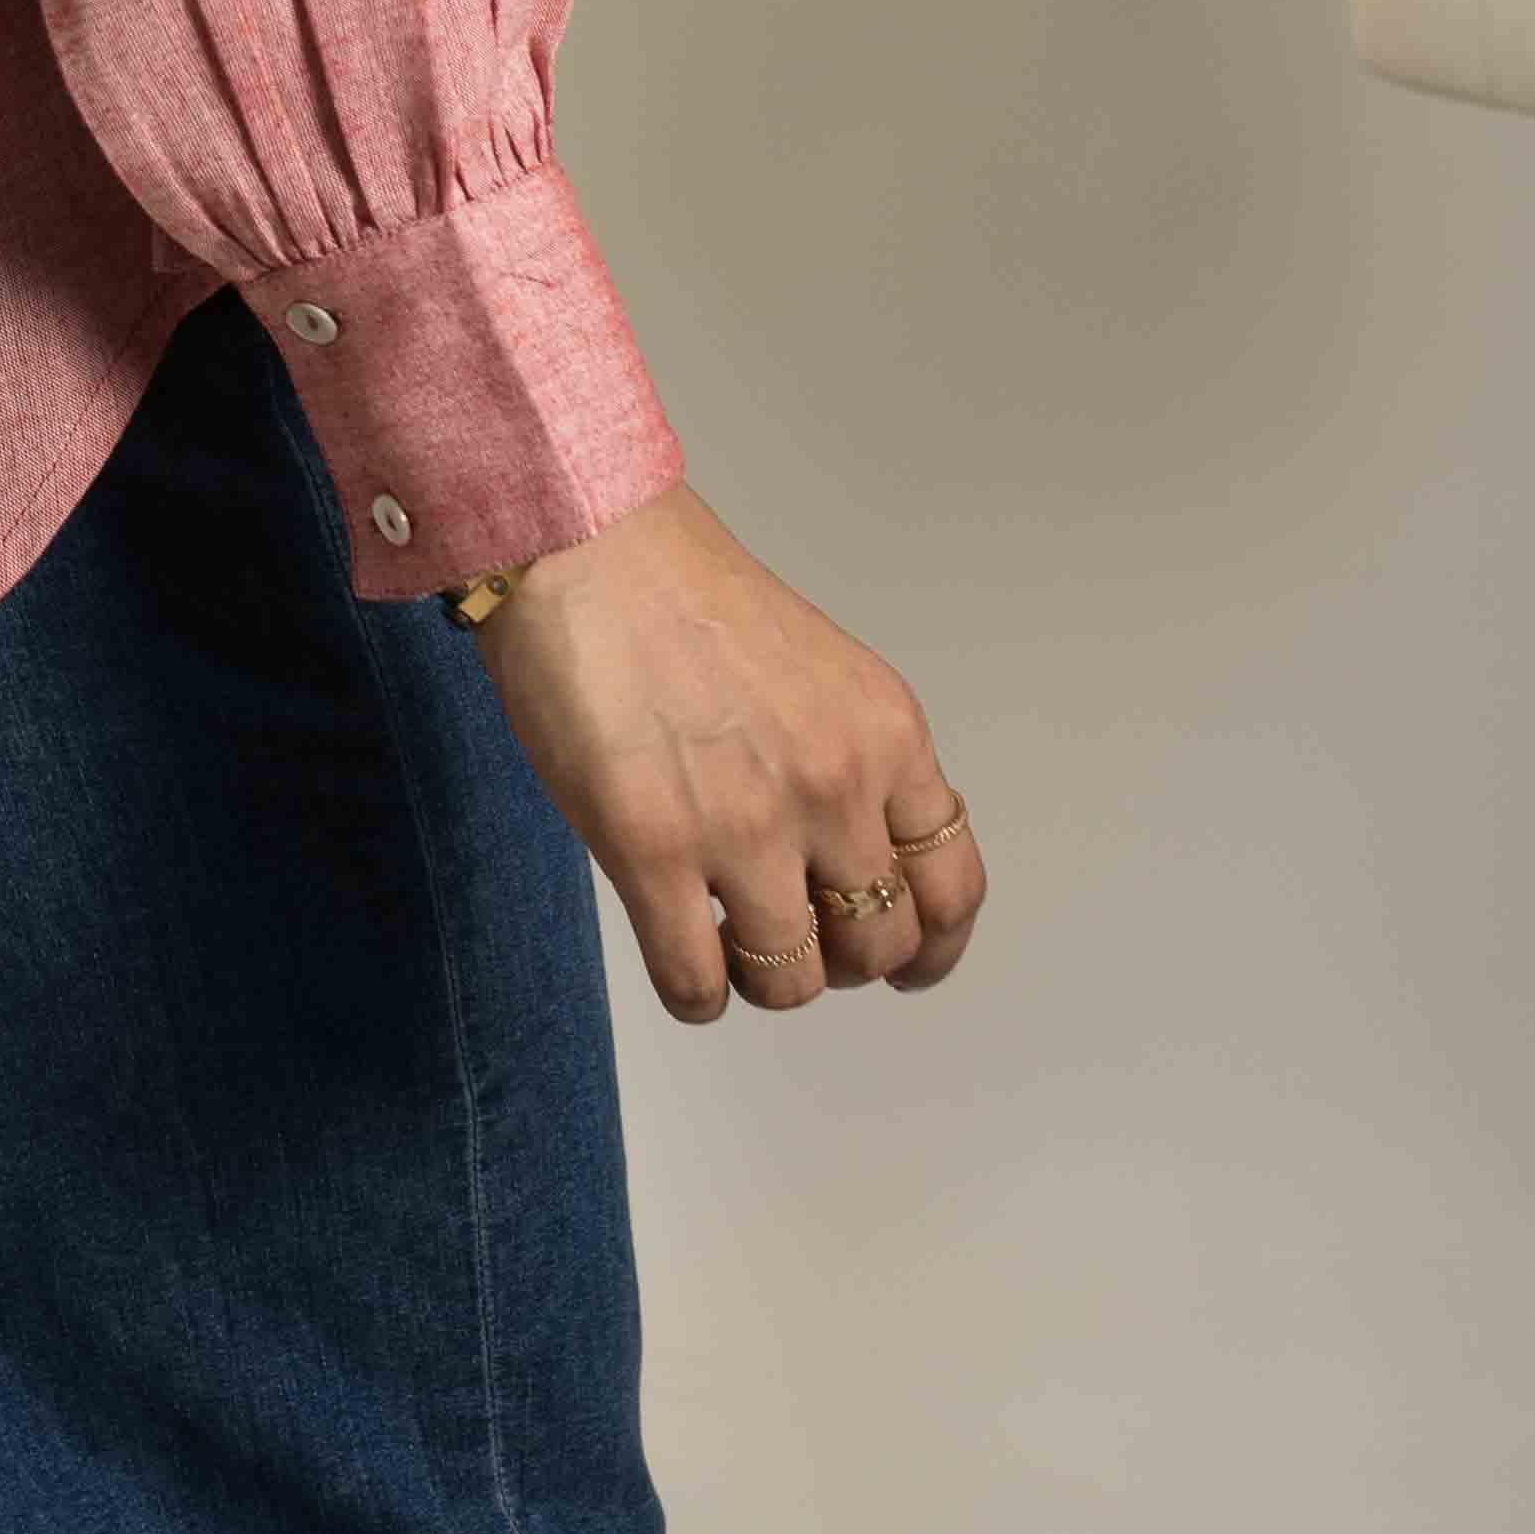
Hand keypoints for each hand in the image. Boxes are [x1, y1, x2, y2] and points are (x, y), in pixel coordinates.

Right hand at [471, 478, 984, 1021]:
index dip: (934, 945)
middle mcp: (833, 787)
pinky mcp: (652, 851)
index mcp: (884, 735)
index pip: (952, 884)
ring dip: (762, 977)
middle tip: (793, 935)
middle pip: (879, 946)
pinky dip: (696, 993)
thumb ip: (850, 761)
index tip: (908, 964)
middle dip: (839, 960)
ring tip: (723, 936)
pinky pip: (699, 988)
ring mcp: (744, 826)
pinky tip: (677, 953)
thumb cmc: (678, 590)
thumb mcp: (817, 670)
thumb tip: (851, 865)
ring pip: (793, 984)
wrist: (582, 540)